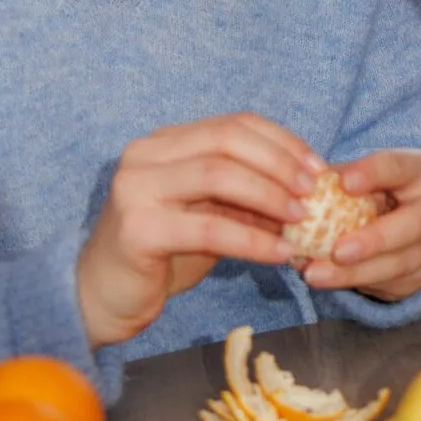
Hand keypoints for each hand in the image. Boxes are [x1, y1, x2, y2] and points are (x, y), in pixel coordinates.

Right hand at [76, 113, 326, 346]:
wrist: (102, 296)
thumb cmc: (162, 253)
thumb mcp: (210, 215)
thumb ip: (247, 196)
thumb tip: (309, 189)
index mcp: (164, 143)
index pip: (233, 124)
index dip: (281, 141)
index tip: (318, 166)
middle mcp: (145, 155)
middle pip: (226, 140)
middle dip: (279, 163)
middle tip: (314, 191)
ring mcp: (136, 188)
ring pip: (218, 174)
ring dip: (270, 195)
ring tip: (303, 219)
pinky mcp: (137, 229)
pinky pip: (209, 228)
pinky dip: (252, 239)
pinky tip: (280, 254)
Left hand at [300, 149, 420, 301]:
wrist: (408, 222)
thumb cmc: (375, 191)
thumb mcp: (359, 178)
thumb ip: (332, 182)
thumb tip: (292, 192)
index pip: (399, 166)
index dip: (373, 173)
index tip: (343, 183)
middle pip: (415, 223)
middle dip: (374, 240)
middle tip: (337, 251)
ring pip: (402, 262)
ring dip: (357, 272)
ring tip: (315, 274)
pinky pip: (394, 283)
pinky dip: (358, 283)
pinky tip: (329, 280)